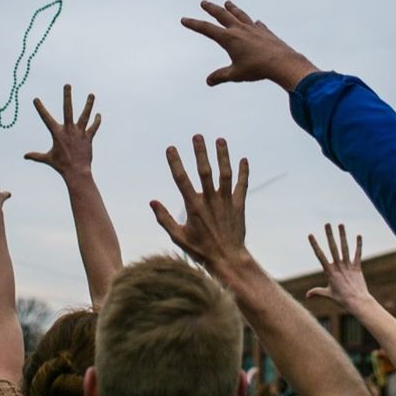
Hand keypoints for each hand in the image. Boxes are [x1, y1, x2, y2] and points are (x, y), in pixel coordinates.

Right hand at [24, 84, 100, 179]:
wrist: (76, 172)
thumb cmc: (61, 166)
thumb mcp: (47, 159)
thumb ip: (36, 156)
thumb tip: (24, 156)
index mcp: (57, 133)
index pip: (46, 118)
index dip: (40, 108)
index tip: (36, 99)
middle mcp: (69, 130)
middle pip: (68, 110)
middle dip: (67, 97)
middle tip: (67, 85)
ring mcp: (80, 133)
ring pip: (85, 115)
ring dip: (89, 105)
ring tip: (91, 94)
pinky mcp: (88, 138)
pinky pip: (93, 127)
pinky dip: (96, 121)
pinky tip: (98, 114)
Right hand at [151, 135, 248, 274]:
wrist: (228, 260)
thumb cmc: (200, 251)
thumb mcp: (178, 237)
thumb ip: (164, 218)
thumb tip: (152, 202)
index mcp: (194, 207)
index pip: (182, 180)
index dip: (175, 163)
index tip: (171, 148)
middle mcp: (210, 201)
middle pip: (205, 171)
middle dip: (200, 152)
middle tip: (197, 136)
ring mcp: (226, 202)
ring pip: (225, 174)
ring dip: (223, 156)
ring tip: (220, 140)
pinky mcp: (239, 206)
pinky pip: (242, 186)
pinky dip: (243, 172)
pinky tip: (243, 159)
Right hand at [181, 0, 318, 89]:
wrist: (282, 63)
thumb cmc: (257, 69)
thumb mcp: (236, 75)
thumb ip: (221, 76)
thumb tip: (208, 81)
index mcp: (229, 39)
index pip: (207, 29)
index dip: (194, 24)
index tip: (184, 19)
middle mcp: (240, 30)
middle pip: (222, 15)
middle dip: (211, 8)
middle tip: (204, 2)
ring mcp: (254, 29)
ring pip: (240, 15)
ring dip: (232, 9)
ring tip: (228, 3)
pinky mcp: (266, 32)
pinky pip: (257, 25)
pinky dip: (253, 23)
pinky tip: (255, 22)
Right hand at [307, 224, 369, 308]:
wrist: (357, 301)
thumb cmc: (342, 299)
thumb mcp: (328, 294)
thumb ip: (317, 292)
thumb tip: (307, 295)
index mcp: (329, 272)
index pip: (320, 255)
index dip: (315, 244)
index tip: (310, 235)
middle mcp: (338, 267)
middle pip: (333, 248)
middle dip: (329, 235)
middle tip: (327, 224)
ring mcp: (348, 266)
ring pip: (344, 248)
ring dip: (342, 235)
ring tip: (340, 224)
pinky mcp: (357, 268)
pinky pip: (357, 255)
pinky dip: (358, 245)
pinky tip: (358, 235)